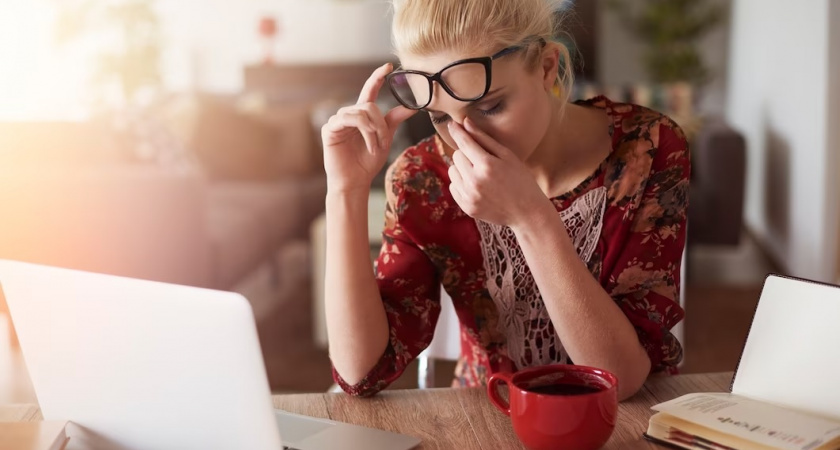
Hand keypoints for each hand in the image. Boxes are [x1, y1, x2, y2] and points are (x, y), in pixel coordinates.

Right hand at [322, 63, 416, 192]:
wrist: (355, 181)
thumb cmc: (367, 162)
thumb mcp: (385, 139)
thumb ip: (394, 121)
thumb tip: (411, 107)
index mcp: (362, 115)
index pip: (370, 90)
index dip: (377, 77)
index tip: (388, 66)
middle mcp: (349, 114)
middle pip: (370, 105)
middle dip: (381, 124)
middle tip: (384, 142)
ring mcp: (338, 120)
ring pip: (362, 112)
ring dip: (374, 130)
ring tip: (376, 147)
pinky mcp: (330, 128)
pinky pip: (350, 120)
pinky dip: (365, 133)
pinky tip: (369, 146)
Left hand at [447, 118, 550, 226]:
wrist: (527, 213)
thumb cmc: (521, 180)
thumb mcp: (507, 156)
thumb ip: (484, 139)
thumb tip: (465, 122)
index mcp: (487, 165)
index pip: (464, 142)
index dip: (457, 131)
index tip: (452, 124)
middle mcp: (475, 181)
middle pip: (456, 155)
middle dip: (466, 154)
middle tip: (482, 160)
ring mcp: (469, 196)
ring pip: (452, 171)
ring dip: (462, 168)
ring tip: (479, 174)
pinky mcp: (466, 207)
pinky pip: (453, 186)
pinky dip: (461, 183)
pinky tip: (477, 186)